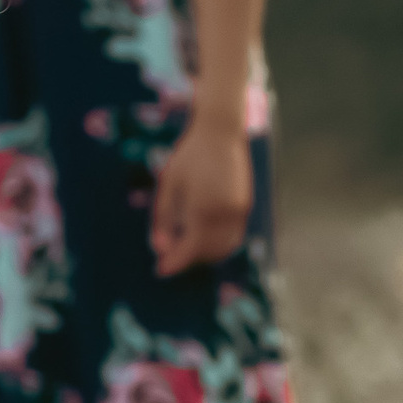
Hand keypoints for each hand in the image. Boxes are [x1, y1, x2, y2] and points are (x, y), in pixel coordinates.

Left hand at [149, 118, 254, 275]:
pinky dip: (217, 244)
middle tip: (168, 256)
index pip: (190, 249)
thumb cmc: (189, 156)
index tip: (160, 270)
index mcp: (203, 208)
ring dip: (204, 254)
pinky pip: (232, 236)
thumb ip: (163, 219)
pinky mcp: (244, 207)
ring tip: (183, 246)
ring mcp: (239, 211)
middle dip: (187, 259)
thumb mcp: (168, 185)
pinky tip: (201, 236)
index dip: (174, 263)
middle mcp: (225, 214)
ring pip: (223, 248)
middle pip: (206, 252)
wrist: (220, 132)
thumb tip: (158, 248)